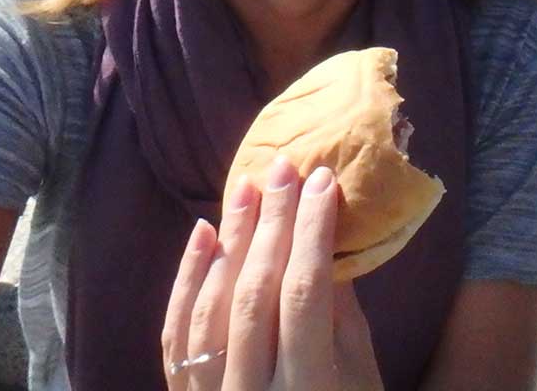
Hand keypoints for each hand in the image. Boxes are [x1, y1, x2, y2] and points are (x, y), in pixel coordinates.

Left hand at [163, 158, 383, 390]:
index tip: (323, 181)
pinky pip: (174, 333)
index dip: (313, 233)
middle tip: (283, 168)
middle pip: (254, 293)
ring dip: (228, 239)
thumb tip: (327, 250)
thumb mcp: (362, 384)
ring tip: (245, 187)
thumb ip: (343, 324)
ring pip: (209, 307)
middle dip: (271, 224)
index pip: (305, 296)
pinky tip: (202, 235)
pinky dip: (186, 280)